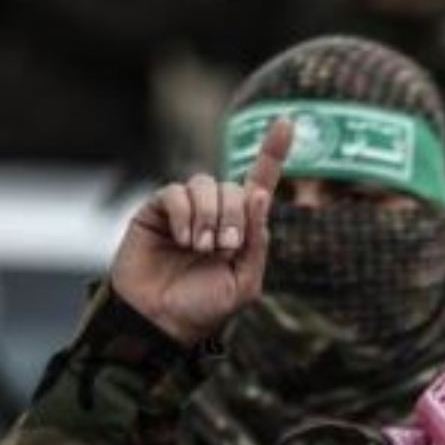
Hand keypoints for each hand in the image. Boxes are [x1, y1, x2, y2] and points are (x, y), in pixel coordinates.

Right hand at [110, 119, 291, 346]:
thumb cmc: (204, 307)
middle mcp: (215, 212)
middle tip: (224, 247)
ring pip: (205, 184)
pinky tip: (183, 239)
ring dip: (209, 215)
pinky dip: (184, 213)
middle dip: (234, 215)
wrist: (160, 322)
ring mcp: (185, 210)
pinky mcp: (156, 211)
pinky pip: (175, 192)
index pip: (259, 181)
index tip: (288, 121)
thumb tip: (259, 194)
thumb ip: (257, 242)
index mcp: (242, 227)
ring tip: (202, 248)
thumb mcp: (245, 282)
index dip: (273, 151)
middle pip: (233, 186)